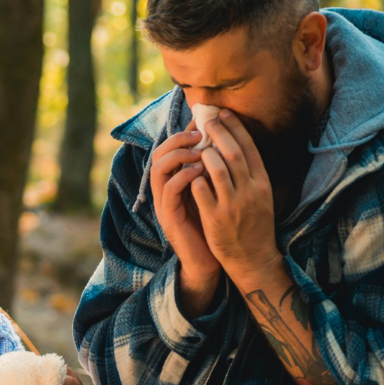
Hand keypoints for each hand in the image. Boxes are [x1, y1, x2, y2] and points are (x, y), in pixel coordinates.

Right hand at [149, 123, 222, 310]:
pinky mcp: (169, 216)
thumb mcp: (214, 193)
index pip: (170, 147)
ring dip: (179, 154)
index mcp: (175, 181)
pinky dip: (184, 175)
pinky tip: (201, 170)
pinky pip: (170, 189)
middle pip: (159, 152)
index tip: (205, 122)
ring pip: (159, 167)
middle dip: (179, 138)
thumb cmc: (215, 226)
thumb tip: (224, 142)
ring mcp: (164, 203)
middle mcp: (165, 190)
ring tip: (200, 150)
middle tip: (200, 132)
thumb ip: (212, 171)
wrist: (211, 261)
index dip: (184, 132)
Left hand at [192, 110, 281, 284]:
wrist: (253, 258)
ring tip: (197, 146)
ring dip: (204, 153)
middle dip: (218, 132)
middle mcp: (250, 191)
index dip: (236, 127)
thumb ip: (249, 174)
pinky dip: (194, 177)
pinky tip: (189, 171)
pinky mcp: (216, 219)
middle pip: (232, 153)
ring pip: (217, 169)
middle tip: (206, 120)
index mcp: (262, 184)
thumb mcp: (260, 196)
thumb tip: (233, 144)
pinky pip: (201, 190)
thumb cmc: (255, 224)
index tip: (224, 113)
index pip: (249, 148)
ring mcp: (233, 205)